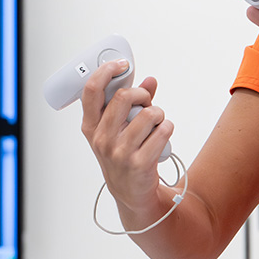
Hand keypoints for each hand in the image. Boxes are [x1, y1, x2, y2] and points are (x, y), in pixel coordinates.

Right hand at [79, 61, 173, 212]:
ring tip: (156, 123)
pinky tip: (162, 135)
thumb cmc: (124, 155)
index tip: (122, 64)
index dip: (106, 71)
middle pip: (124, 97)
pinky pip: (162, 131)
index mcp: (91, 127)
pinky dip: (167, 128)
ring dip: (159, 114)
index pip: (91, 91)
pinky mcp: (139, 163)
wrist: (132, 193)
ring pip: (149, 114)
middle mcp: (101, 139)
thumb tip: (150, 80)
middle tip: (146, 102)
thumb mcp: (119, 129)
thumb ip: (133, 103)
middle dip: (142, 94)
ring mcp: (119, 152)